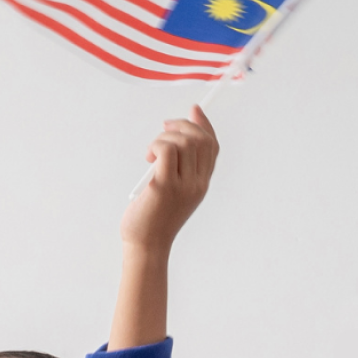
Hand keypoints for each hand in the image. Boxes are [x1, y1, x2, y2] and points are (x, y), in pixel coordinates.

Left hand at [121, 111, 218, 252]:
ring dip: (165, 137)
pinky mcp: (164, 186)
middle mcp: (197, 184)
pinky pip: (166, 150)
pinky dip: (156, 145)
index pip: (212, 146)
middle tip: (163, 128)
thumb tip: (171, 142)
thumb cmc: (153, 220)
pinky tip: (148, 157)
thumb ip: (177, 171)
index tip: (194, 110)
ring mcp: (183, 186)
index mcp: (201, 185)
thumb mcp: (172, 192)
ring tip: (151, 152)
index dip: (204, 124)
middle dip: (182, 125)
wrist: (146, 247)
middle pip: (200, 140)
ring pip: (183, 142)